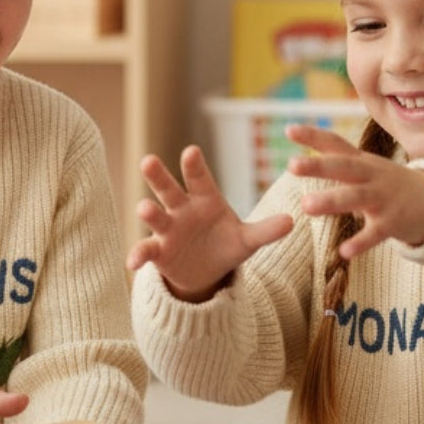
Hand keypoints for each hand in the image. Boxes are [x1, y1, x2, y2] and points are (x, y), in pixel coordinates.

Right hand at [126, 145, 292, 300]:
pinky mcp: (157, 250)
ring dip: (148, 211)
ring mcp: (167, 228)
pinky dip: (138, 254)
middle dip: (158, 175)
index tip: (190, 151)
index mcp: (205, 199)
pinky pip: (145, 249)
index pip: (199, 178)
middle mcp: (181, 208)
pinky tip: (132, 264)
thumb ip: (265, 230)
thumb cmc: (226, 245)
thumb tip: (291, 221)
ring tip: (144, 208)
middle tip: (148, 160)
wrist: (206, 272)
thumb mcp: (248, 240)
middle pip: (168, 188)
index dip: (194, 165)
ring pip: (155, 214)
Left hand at [286, 125, 423, 258]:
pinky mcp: (391, 223)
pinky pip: (374, 234)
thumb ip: (333, 151)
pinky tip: (344, 252)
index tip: (289, 130)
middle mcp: (371, 176)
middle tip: (292, 165)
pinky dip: (360, 242)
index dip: (314, 137)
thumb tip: (291, 131)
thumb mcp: (363, 164)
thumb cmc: (386, 182)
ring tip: (305, 205)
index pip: (336, 145)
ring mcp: (382, 198)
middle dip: (319, 165)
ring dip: (331, 201)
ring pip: (355, 197)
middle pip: (344, 167)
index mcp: (361, 162)